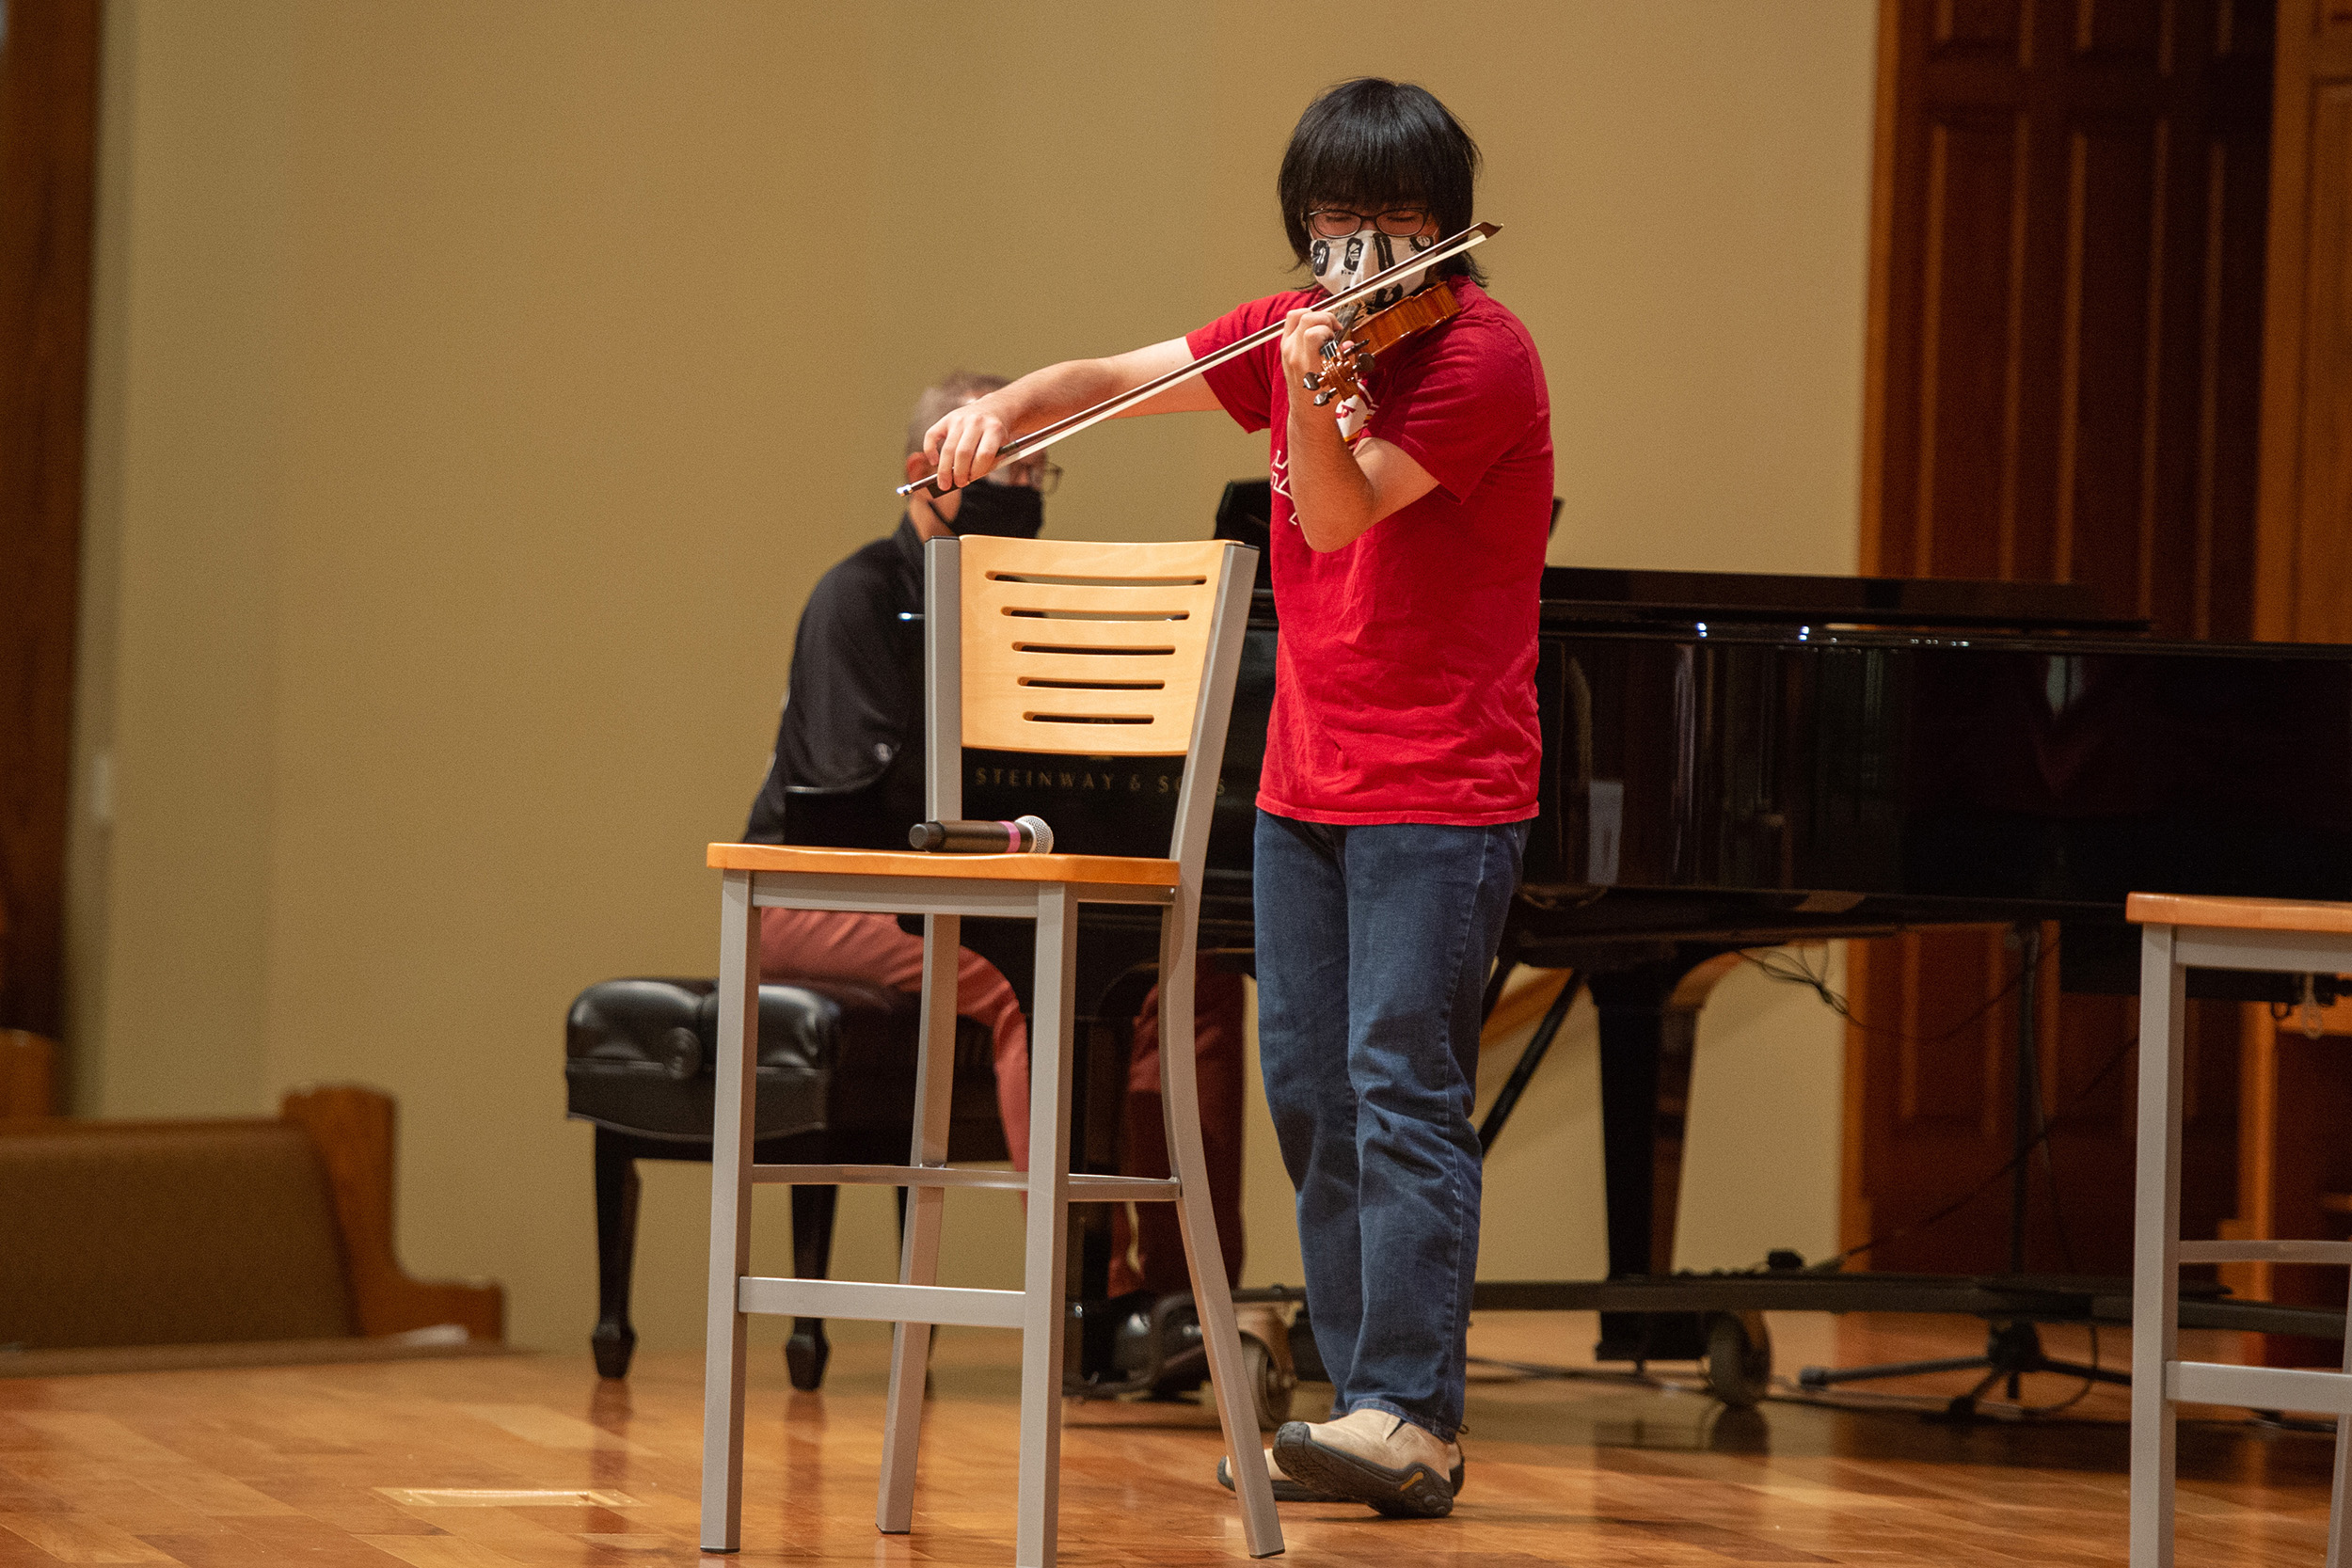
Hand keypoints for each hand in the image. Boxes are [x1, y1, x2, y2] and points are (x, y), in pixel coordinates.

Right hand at [922, 396, 1015, 490]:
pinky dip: (930, 450)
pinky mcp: (947, 419)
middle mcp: (976, 422)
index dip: (977, 471)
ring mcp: (959, 419)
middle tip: (958, 484)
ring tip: (945, 483)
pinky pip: (931, 435)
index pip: (984, 454)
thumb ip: (987, 463)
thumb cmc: (995, 435)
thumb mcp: (1001, 447)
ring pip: (948, 448)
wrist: (993, 409)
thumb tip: (964, 480)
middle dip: (959, 473)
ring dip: (945, 470)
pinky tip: (934, 462)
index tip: (972, 479)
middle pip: (963, 453)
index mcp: (994, 429)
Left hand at [1279, 307, 1347, 426]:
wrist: (1308, 413)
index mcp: (1307, 363)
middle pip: (1304, 317)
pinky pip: (1291, 323)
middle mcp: (1293, 354)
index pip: (1312, 332)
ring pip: (1295, 316)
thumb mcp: (1341, 381)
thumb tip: (1347, 342)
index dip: (1329, 328)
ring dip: (1313, 315)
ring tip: (1324, 326)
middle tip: (1334, 328)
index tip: (1338, 334)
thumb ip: (1345, 359)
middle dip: (1324, 317)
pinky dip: (1304, 319)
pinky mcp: (1285, 348)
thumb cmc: (1323, 399)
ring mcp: (1286, 349)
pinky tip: (1315, 329)